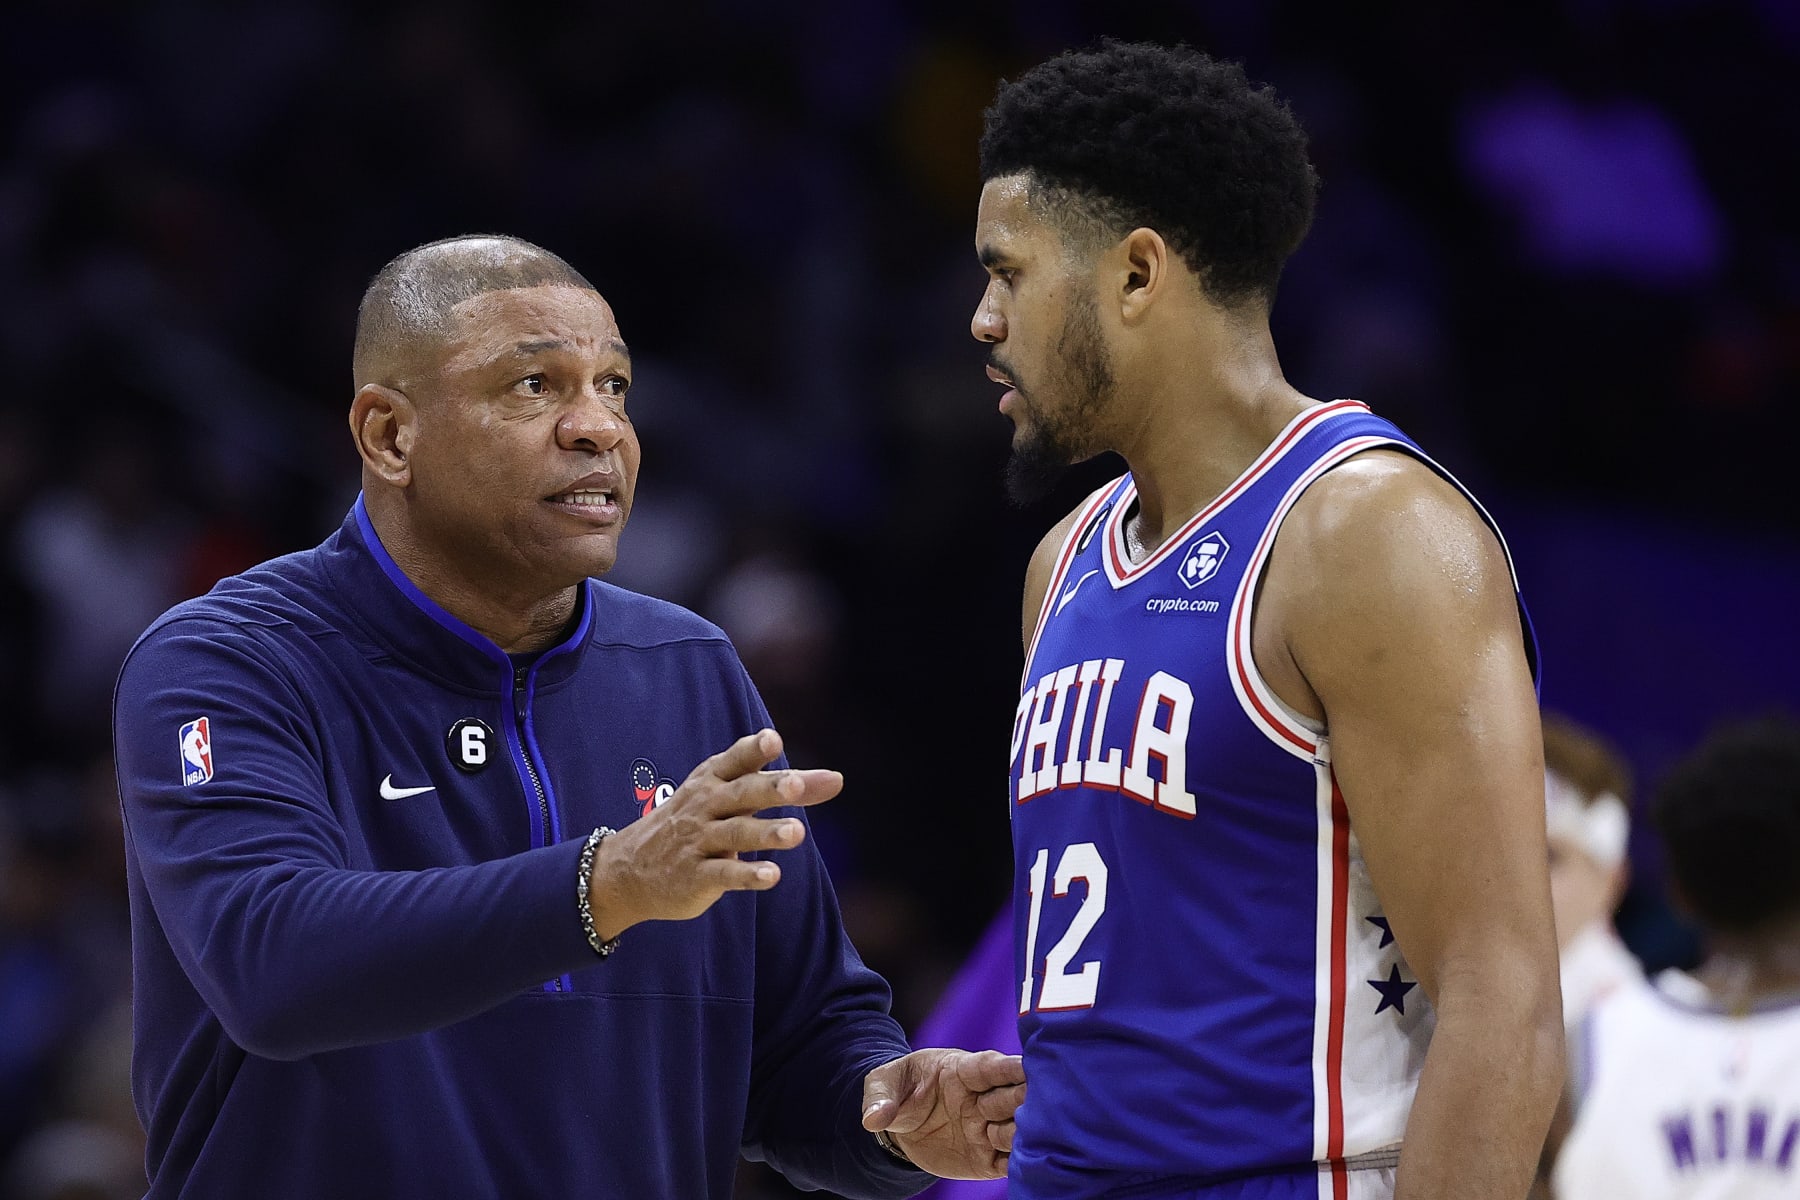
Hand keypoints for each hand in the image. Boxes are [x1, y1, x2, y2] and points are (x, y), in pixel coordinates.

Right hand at [586, 729, 840, 937]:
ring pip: (736, 834)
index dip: (753, 749)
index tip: (773, 739)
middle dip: (770, 788)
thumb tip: (838, 779)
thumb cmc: (693, 823)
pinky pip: (724, 875)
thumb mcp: (729, 796)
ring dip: (766, 832)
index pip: (735, 761)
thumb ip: (783, 786)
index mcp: (712, 781)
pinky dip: (748, 875)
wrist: (628, 871)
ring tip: (797, 832)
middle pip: (742, 794)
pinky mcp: (696, 876)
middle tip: (798, 785)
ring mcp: (698, 841)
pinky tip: (772, 876)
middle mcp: (706, 806)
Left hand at [861, 1048, 1025, 1179]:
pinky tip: (1031, 1164)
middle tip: (1042, 1105)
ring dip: (1027, 1133)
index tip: (1029, 1067)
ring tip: (1036, 1137)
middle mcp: (981, 1098)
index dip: (1009, 1067)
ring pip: (1015, 1130)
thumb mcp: (882, 1084)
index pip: (989, 1066)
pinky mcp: (985, 1158)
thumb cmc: (899, 1091)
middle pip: (1012, 1096)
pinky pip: (1008, 1161)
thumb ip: (880, 1098)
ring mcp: (986, 1128)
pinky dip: (1020, 1163)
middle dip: (1027, 1099)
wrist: (902, 1126)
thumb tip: (873, 1118)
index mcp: (961, 1071)